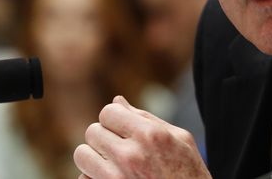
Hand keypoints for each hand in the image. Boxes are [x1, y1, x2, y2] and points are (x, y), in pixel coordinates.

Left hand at [74, 95, 210, 178]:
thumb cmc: (189, 172)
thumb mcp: (180, 138)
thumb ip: (146, 118)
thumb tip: (117, 101)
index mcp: (150, 135)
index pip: (108, 112)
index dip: (114, 118)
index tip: (121, 127)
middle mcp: (130, 156)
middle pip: (92, 132)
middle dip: (104, 136)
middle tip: (119, 145)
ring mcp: (116, 178)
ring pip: (82, 155)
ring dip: (94, 156)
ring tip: (112, 162)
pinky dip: (93, 178)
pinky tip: (113, 178)